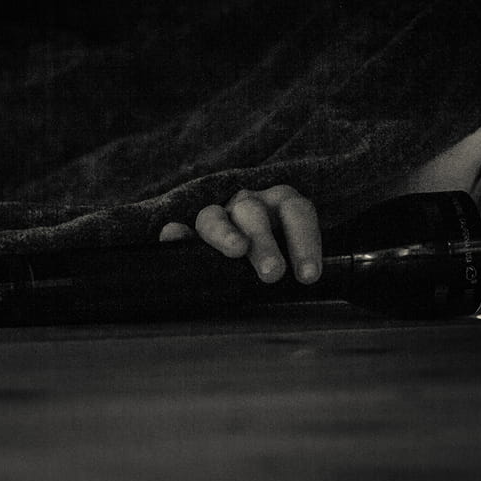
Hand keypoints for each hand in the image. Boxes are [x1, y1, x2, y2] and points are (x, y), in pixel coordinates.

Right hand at [158, 185, 322, 284]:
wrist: (250, 262)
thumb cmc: (284, 263)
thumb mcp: (296, 262)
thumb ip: (301, 267)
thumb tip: (309, 275)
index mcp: (283, 205)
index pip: (298, 213)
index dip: (306, 242)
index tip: (309, 276)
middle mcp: (251, 204)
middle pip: (255, 214)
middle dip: (265, 242)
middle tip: (273, 273)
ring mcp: (220, 216)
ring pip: (215, 218)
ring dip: (225, 234)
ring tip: (236, 250)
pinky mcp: (193, 234)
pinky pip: (182, 232)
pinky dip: (177, 235)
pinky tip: (172, 237)